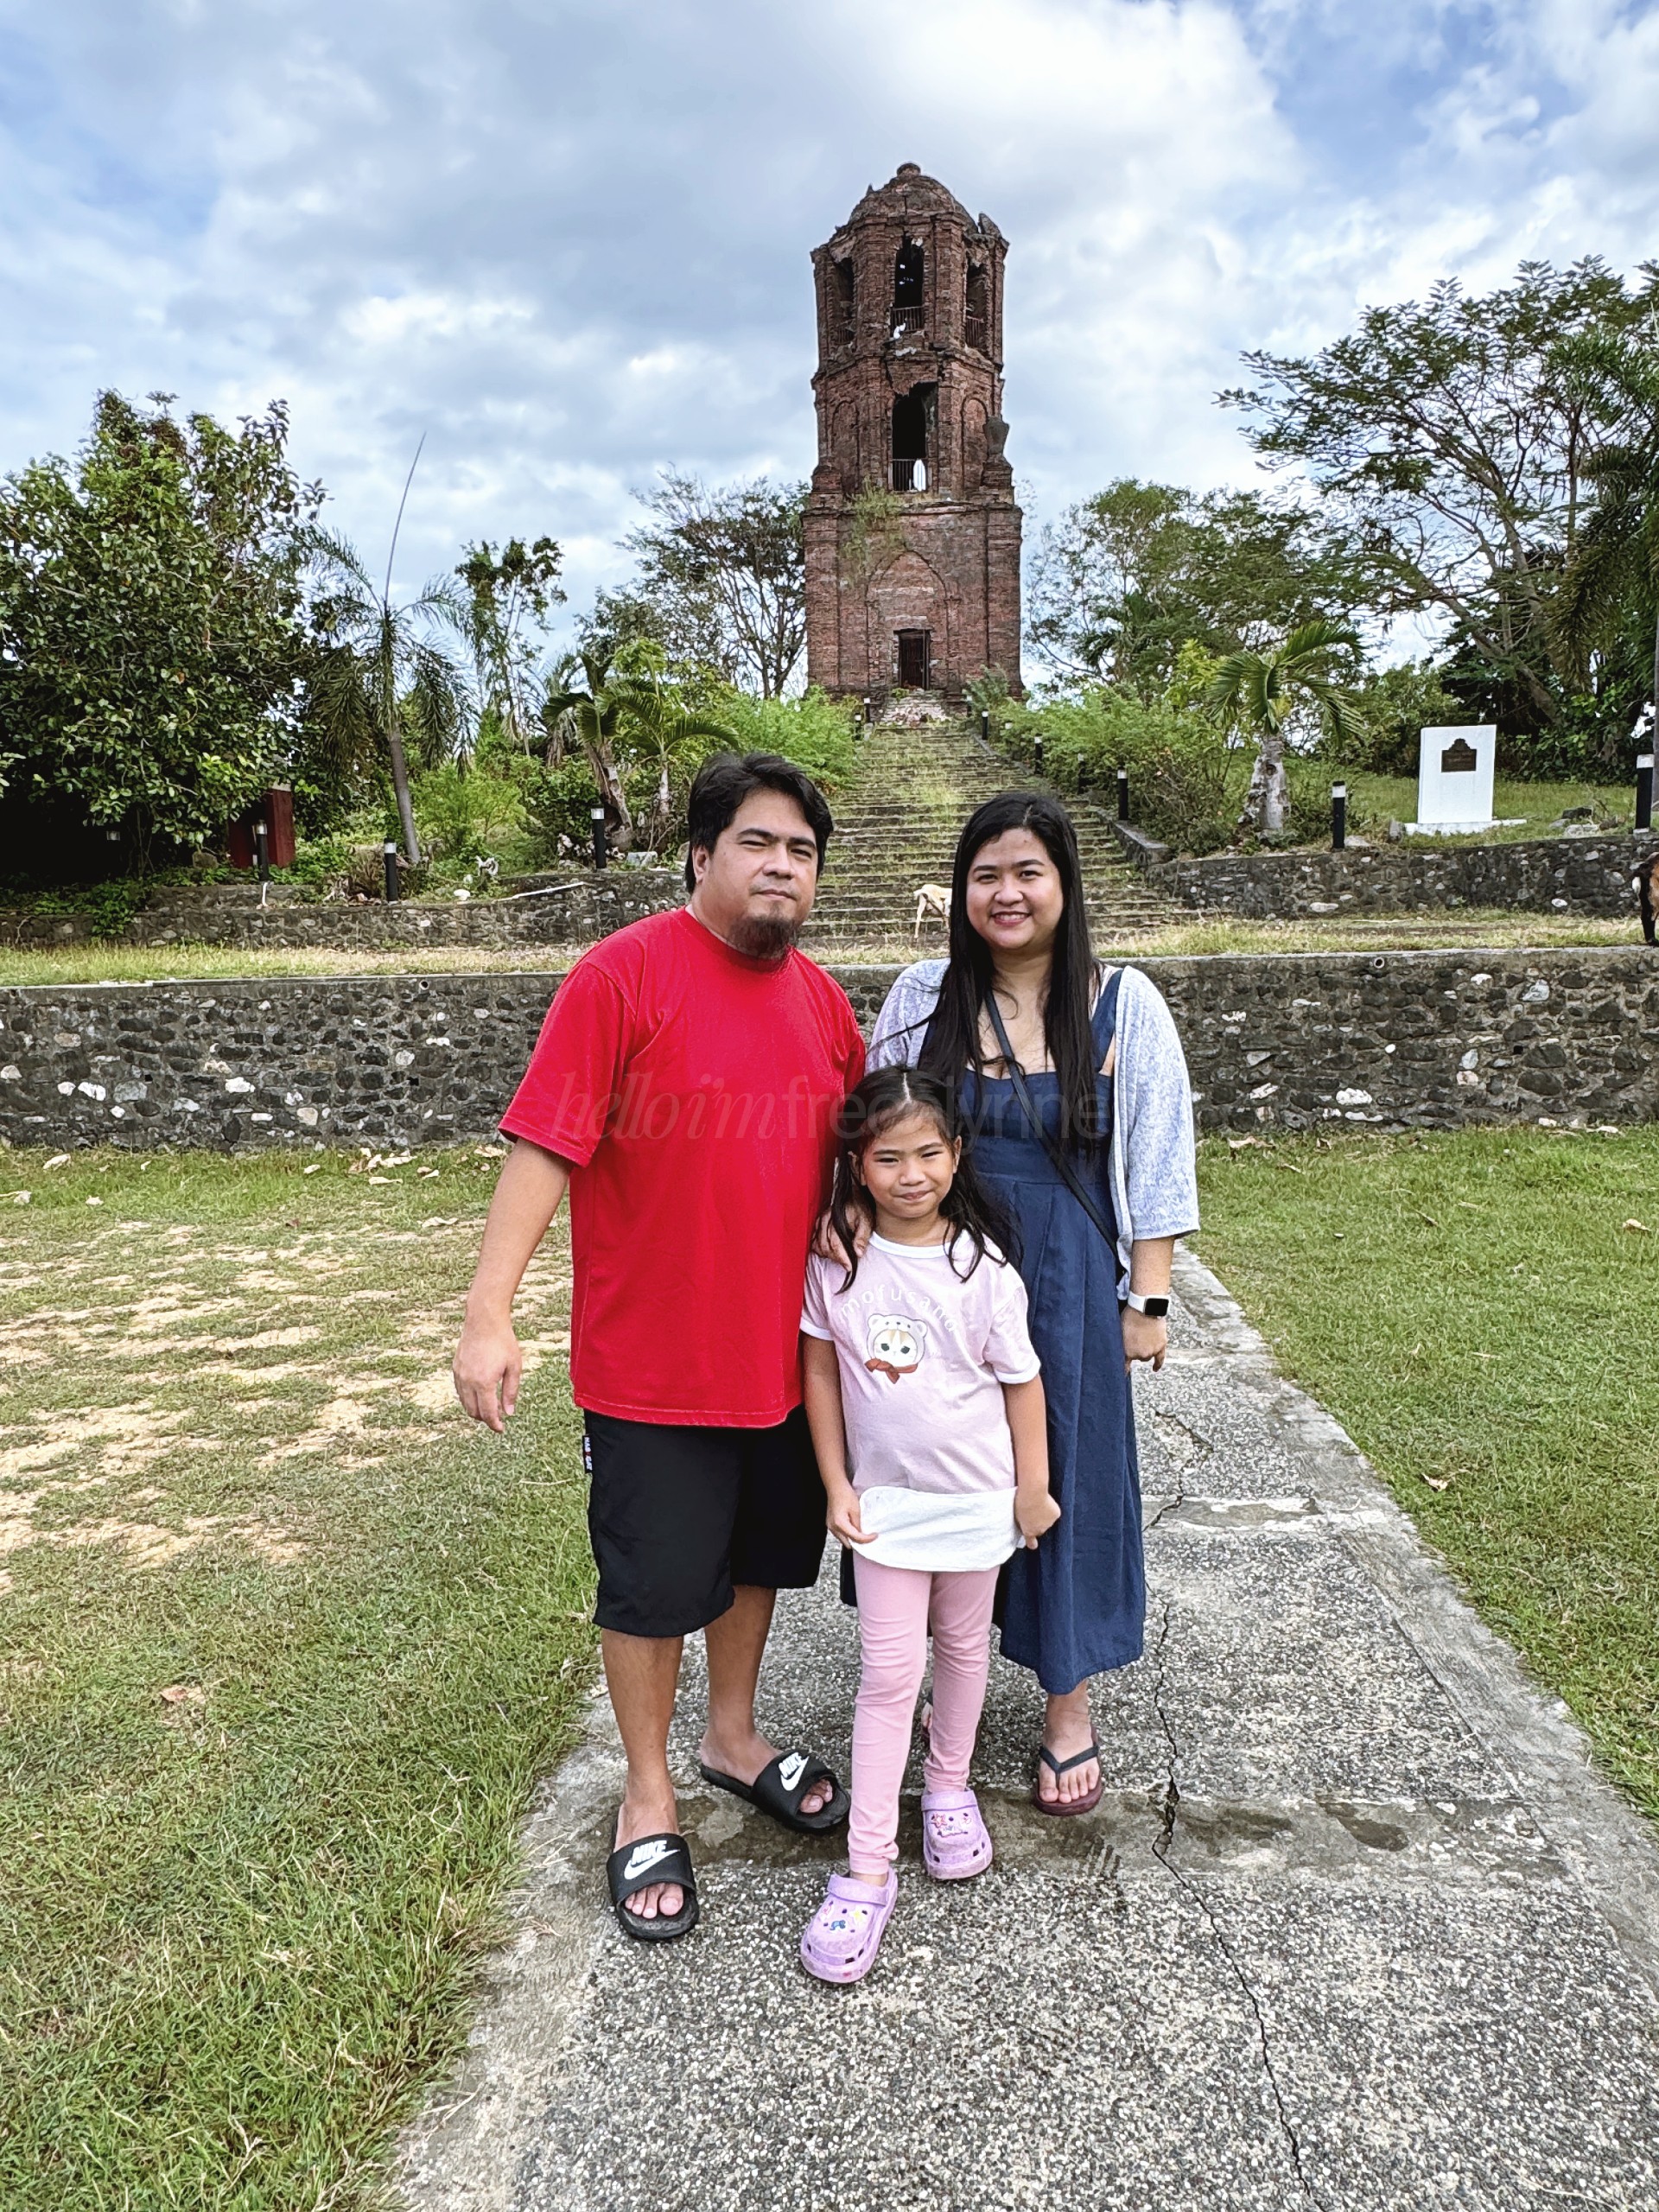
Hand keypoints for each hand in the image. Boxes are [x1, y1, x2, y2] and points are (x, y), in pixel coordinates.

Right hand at [452, 1310, 523, 1432]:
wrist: (484, 1321)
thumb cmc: (503, 1341)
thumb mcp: (514, 1367)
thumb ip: (511, 1392)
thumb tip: (509, 1412)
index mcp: (484, 1382)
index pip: (487, 1413)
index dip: (494, 1424)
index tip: (501, 1429)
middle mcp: (468, 1381)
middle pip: (473, 1411)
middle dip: (485, 1418)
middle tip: (497, 1419)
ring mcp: (459, 1374)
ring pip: (464, 1402)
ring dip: (475, 1409)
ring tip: (489, 1408)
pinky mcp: (455, 1368)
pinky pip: (460, 1390)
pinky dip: (468, 1398)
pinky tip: (479, 1394)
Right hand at [811, 1206, 870, 1265]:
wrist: (853, 1195)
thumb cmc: (860, 1207)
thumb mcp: (866, 1221)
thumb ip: (862, 1237)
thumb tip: (858, 1253)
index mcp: (837, 1220)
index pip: (836, 1245)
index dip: (842, 1258)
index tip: (849, 1267)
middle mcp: (825, 1220)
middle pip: (826, 1247)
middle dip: (836, 1258)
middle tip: (847, 1263)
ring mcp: (819, 1222)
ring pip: (818, 1246)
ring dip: (828, 1254)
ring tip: (840, 1256)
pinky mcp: (817, 1224)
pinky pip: (814, 1242)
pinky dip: (821, 1248)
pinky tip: (830, 1250)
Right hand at [826, 1481, 874, 1546]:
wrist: (835, 1486)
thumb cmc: (845, 1494)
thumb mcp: (856, 1510)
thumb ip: (858, 1524)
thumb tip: (861, 1533)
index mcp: (840, 1524)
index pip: (855, 1537)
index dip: (867, 1539)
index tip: (875, 1536)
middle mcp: (833, 1527)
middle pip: (848, 1542)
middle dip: (859, 1542)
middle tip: (869, 1537)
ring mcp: (830, 1526)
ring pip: (843, 1540)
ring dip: (853, 1539)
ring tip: (863, 1534)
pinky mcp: (830, 1524)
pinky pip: (840, 1534)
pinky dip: (848, 1534)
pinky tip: (854, 1529)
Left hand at [1016, 1483, 1060, 1548]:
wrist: (1032, 1494)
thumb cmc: (1020, 1502)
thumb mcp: (1016, 1516)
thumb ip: (1022, 1523)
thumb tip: (1024, 1522)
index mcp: (1028, 1532)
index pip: (1032, 1543)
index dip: (1032, 1542)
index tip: (1033, 1544)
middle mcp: (1040, 1531)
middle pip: (1040, 1530)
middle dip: (1037, 1524)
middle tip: (1033, 1513)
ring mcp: (1049, 1524)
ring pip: (1048, 1522)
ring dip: (1045, 1517)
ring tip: (1039, 1505)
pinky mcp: (1056, 1515)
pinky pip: (1054, 1514)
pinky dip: (1051, 1510)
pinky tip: (1047, 1502)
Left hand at [1122, 1309, 1167, 1373]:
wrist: (1145, 1309)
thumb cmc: (1129, 1317)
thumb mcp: (1119, 1331)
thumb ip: (1120, 1344)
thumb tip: (1117, 1351)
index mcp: (1128, 1352)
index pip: (1124, 1367)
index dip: (1122, 1369)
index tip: (1119, 1375)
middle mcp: (1140, 1354)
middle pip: (1137, 1358)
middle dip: (1135, 1351)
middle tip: (1134, 1341)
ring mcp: (1151, 1351)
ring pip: (1147, 1356)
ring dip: (1144, 1351)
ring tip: (1142, 1341)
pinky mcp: (1161, 1346)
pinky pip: (1160, 1359)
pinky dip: (1157, 1365)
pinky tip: (1154, 1369)